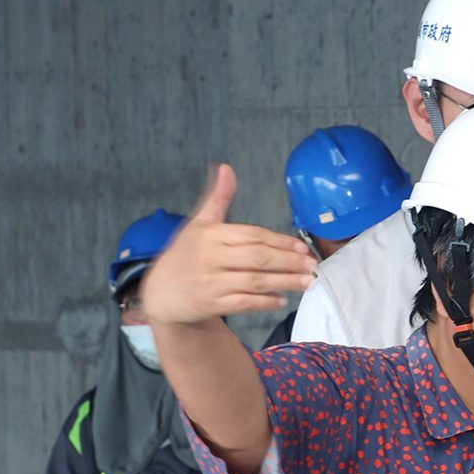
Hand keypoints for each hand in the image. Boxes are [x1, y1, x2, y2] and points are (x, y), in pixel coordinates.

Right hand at [139, 165, 315, 323]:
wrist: (161, 292)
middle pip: (257, 258)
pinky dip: (264, 301)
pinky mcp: (211, 304)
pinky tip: (281, 299)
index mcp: (209, 235)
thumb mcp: (198, 224)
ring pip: (254, 282)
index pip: (252, 236)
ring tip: (307, 281)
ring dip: (284, 282)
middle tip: (312, 264)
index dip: (280, 241)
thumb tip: (226, 169)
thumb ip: (217, 199)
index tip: (302, 247)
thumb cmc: (186, 254)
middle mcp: (209, 258)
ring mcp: (210, 283)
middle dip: (288, 261)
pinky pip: (244, 303)